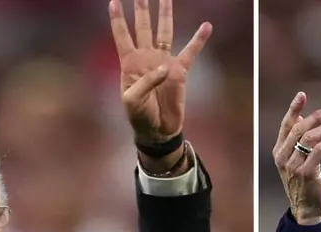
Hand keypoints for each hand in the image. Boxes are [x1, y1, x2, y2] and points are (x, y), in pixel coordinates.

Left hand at [109, 0, 210, 147]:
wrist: (157, 130)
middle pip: (143, 26)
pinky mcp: (180, 71)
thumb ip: (145, 82)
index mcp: (129, 62)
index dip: (118, 19)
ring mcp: (164, 62)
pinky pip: (190, 52)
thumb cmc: (139, 116)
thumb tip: (166, 65)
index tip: (114, 1)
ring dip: (165, 15)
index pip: (122, 35)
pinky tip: (206, 26)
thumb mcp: (132, 101)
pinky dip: (199, 39)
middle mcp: (146, 57)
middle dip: (142, 9)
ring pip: (164, 32)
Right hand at [272, 92, 320, 224]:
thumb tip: (303, 117)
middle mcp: (283, 157)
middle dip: (317, 117)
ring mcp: (293, 166)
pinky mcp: (306, 173)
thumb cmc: (302, 183)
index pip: (286, 125)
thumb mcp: (295, 160)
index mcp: (279, 151)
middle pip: (300, 129)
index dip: (294, 108)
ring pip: (310, 138)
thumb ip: (296, 140)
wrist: (305, 208)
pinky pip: (318, 151)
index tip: (302, 95)